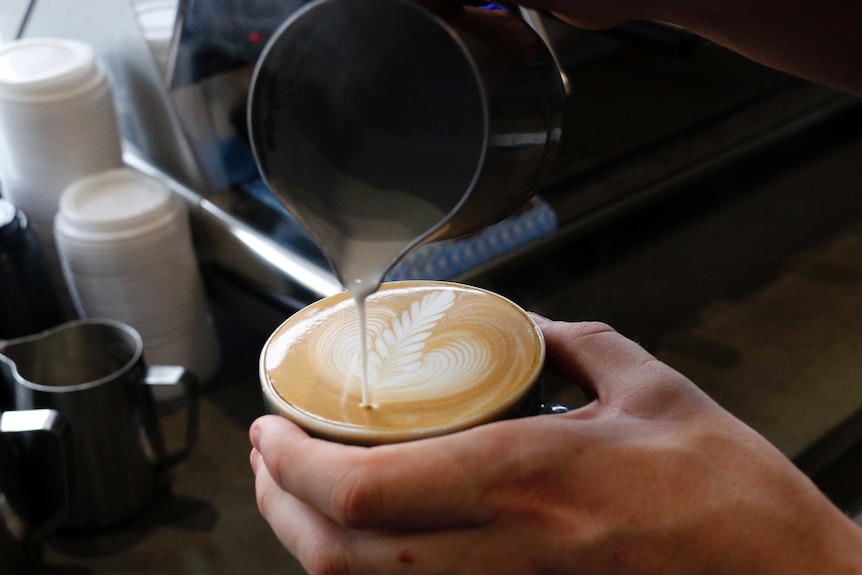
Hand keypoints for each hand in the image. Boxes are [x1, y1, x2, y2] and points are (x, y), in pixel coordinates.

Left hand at [250, 318, 861, 574]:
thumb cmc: (730, 492)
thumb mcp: (653, 388)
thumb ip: (575, 343)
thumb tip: (522, 325)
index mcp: (532, 477)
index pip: (368, 490)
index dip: (293, 464)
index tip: (270, 427)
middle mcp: (508, 550)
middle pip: (343, 554)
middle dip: (279, 506)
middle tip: (266, 456)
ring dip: (310, 541)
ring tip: (293, 490)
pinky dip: (366, 567)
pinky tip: (362, 531)